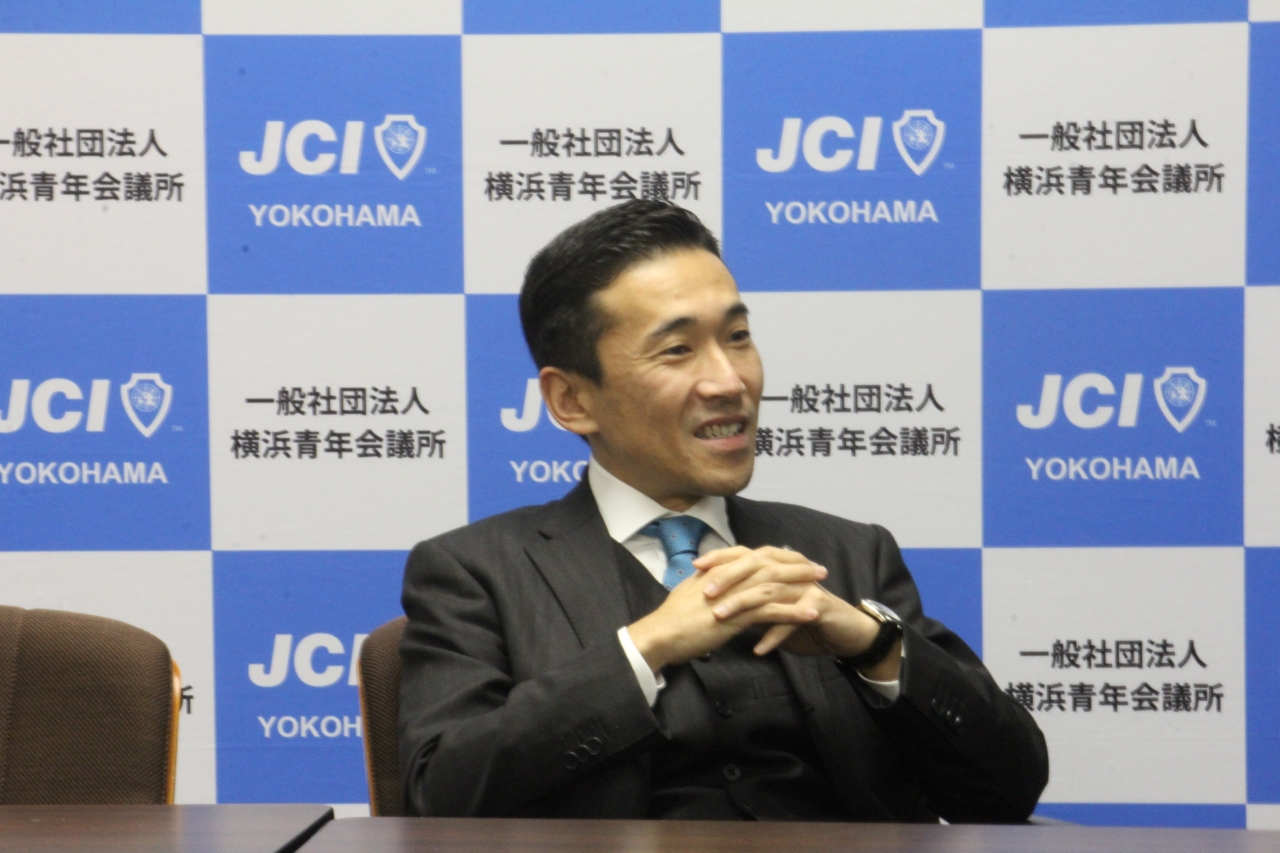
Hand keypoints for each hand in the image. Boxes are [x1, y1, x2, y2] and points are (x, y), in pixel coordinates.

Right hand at [625, 548, 826, 673]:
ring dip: (801, 583)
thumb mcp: (690, 595)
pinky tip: (812, 614)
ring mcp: (733, 594)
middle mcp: (727, 576)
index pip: (754, 557)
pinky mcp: (736, 615)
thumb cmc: (672, 621)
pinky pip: (772, 610)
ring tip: (823, 585)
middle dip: (796, 564)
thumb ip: (705, 586)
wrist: (660, 635)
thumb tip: (713, 581)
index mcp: (717, 570)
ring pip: (774, 583)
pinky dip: (794, 611)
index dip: (776, 557)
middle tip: (818, 567)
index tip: (796, 559)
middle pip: (769, 564)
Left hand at [695, 546, 902, 680]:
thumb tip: (718, 600)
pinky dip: (773, 635)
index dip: (720, 558)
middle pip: (754, 567)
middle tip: (703, 592)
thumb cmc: (804, 618)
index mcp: (776, 568)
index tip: (695, 567)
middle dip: (727, 578)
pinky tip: (757, 649)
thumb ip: (750, 601)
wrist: (844, 631)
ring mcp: (804, 587)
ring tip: (720, 618)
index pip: (744, 555)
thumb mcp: (773, 607)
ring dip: (743, 605)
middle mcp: (789, 572)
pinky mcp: (817, 606)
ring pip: (769, 591)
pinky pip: (791, 620)